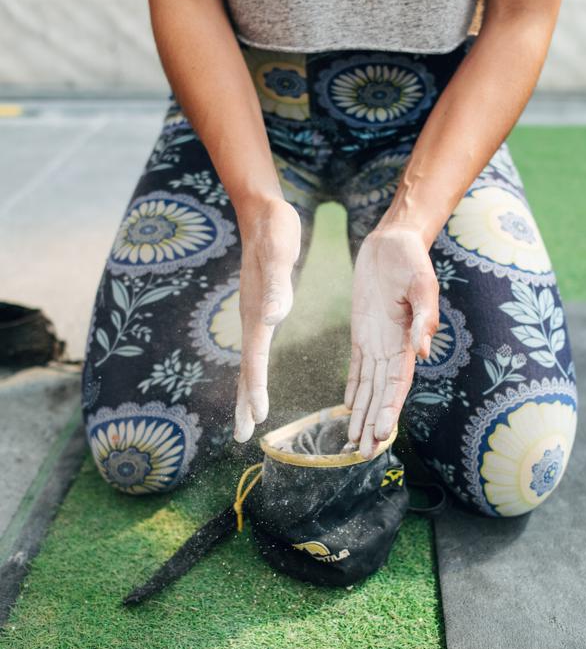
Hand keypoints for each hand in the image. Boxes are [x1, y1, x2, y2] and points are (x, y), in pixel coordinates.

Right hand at [233, 195, 300, 442]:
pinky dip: (255, 370)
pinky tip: (257, 376)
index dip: (256, 388)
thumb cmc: (274, 231)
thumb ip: (276, 286)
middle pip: (245, 368)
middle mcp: (251, 318)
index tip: (259, 416)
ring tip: (248, 418)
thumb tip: (273, 318)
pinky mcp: (258, 308)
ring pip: (248, 361)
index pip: (254, 358)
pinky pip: (254, 348)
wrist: (262, 213)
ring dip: (247, 391)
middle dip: (244, 402)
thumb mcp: (280, 253)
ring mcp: (253, 314)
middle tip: (242, 436)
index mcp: (256, 311)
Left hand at [344, 224, 439, 457]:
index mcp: (407, 341)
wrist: (394, 241)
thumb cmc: (412, 260)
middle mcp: (392, 348)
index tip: (381, 433)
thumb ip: (425, 318)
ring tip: (353, 444)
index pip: (398, 384)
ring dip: (362, 416)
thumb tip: (424, 351)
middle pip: (382, 395)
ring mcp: (376, 342)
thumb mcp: (422, 285)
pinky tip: (347, 410)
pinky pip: (356, 368)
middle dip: (373, 425)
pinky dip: (352, 390)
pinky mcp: (361, 333)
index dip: (389, 409)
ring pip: (368, 388)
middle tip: (364, 454)